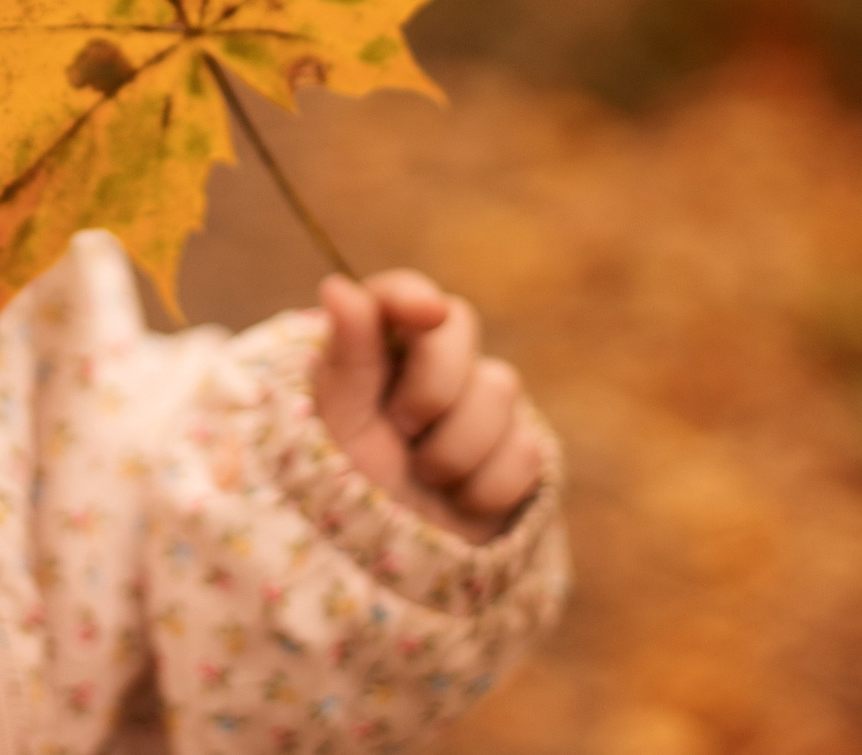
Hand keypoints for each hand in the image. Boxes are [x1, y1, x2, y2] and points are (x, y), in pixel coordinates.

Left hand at [314, 269, 543, 544]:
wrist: (389, 576)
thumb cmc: (347, 492)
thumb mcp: (337, 426)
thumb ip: (346, 356)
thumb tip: (339, 285)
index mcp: (377, 349)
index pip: (400, 295)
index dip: (413, 296)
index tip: (424, 313)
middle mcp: (431, 365)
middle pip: (459, 326)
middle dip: (433, 385)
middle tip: (403, 430)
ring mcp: (480, 405)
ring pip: (500, 387)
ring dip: (454, 446)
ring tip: (424, 478)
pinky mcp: (518, 449)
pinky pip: (525, 448)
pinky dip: (487, 486)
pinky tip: (459, 502)